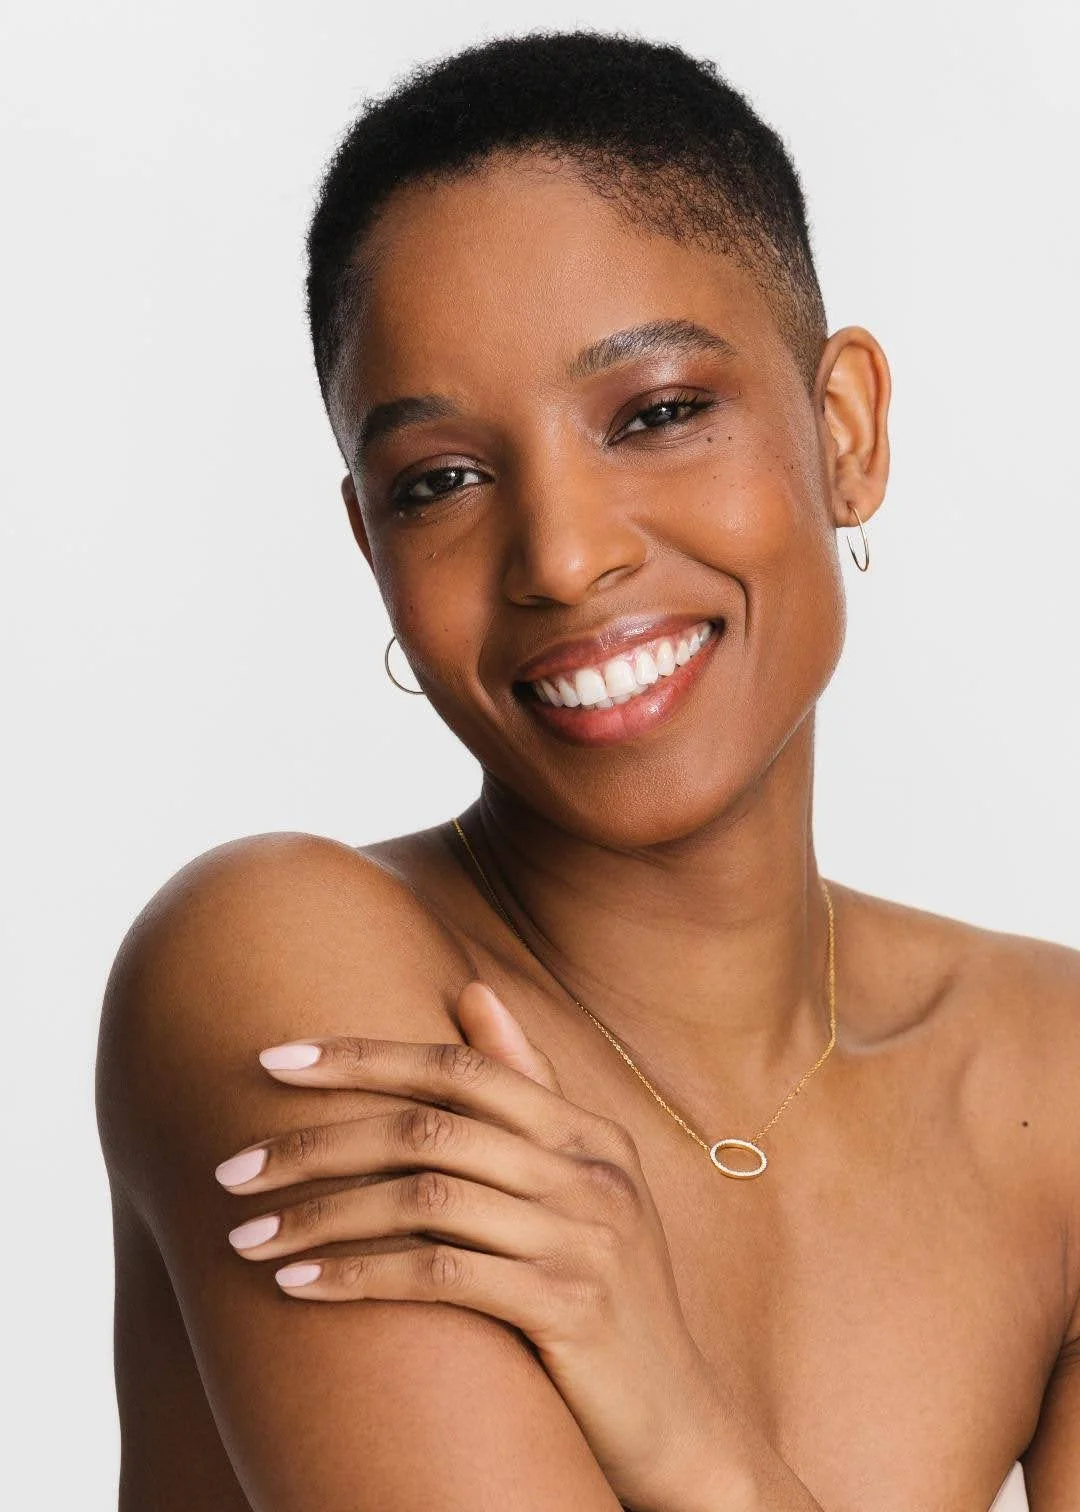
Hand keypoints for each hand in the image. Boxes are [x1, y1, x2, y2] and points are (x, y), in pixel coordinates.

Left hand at [214, 981, 735, 1510]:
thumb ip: (528, 1092)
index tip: (272, 1060)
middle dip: (317, 1143)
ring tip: (247, 1236)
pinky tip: (299, 1286)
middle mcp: (591, 1172)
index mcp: (588, 1133)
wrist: (677, 1422)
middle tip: (232, 1170)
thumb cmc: (606, 1294)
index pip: (460, 1066)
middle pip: (429, 1128)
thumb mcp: (581, 1185)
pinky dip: (359, 1277)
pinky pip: (440, 1276)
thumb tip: (472, 988)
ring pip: (423, 1200)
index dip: (362, 1057)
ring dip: (321, 1215)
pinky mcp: (569, 1309)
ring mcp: (584, 1238)